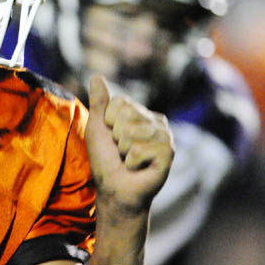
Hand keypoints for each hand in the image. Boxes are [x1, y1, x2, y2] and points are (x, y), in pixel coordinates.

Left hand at [84, 73, 173, 214]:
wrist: (115, 190)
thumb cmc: (105, 161)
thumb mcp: (97, 128)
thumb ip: (99, 103)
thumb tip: (96, 75)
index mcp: (140, 113)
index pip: (119, 102)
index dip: (108, 122)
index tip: (111, 137)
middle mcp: (156, 121)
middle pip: (126, 115)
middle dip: (116, 137)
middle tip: (121, 151)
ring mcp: (165, 136)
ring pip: (133, 132)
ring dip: (124, 151)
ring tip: (130, 160)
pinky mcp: (169, 153)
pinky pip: (141, 149)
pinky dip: (133, 161)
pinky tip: (140, 168)